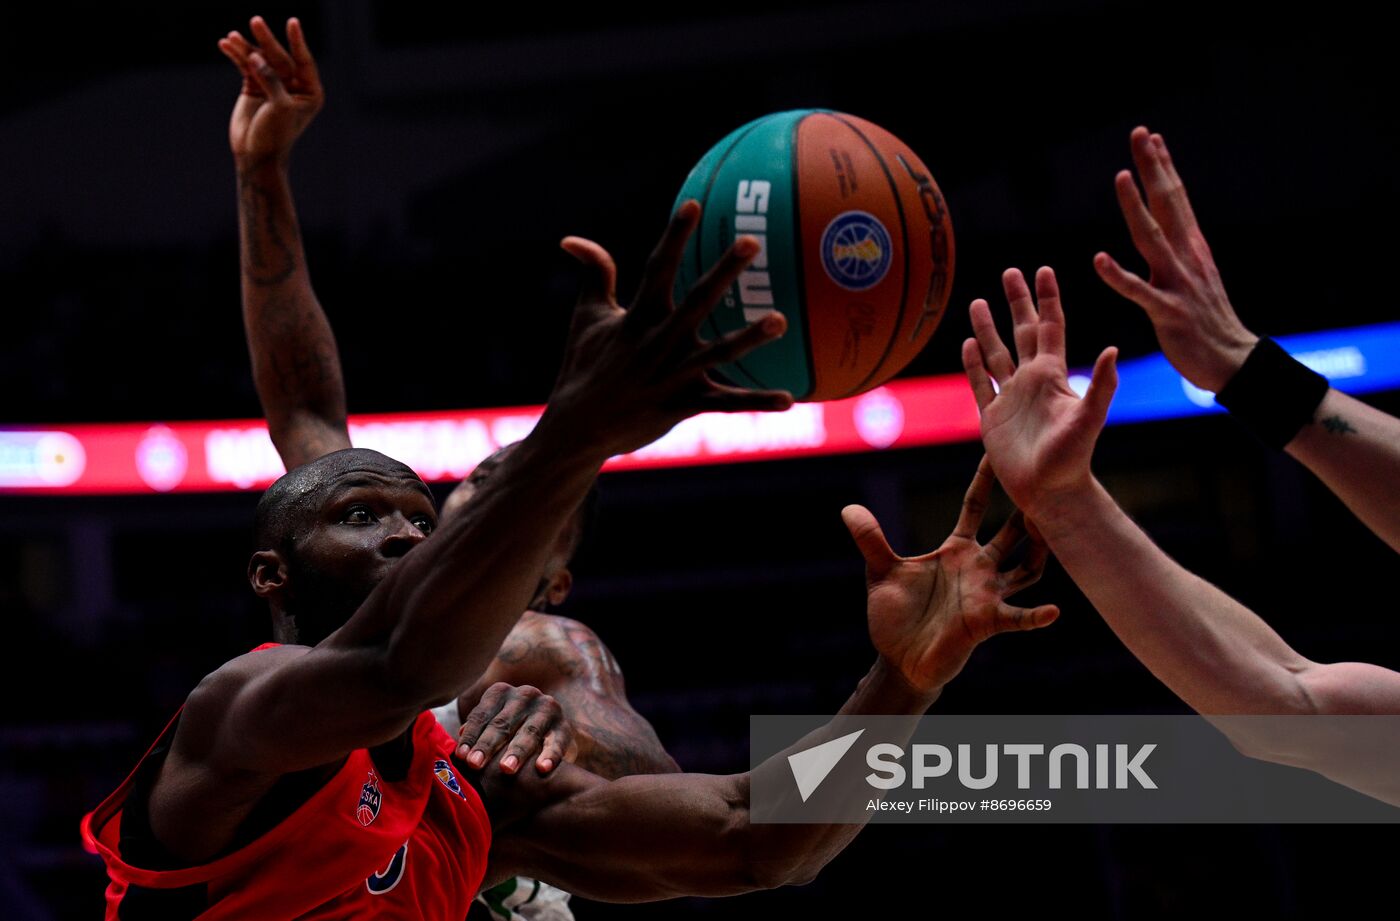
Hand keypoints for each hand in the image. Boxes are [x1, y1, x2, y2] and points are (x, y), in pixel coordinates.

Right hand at [217, 16, 323, 167]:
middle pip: (279, 57)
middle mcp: (293, 86)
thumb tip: (255, 56)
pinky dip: (235, 55)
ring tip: (233, 36)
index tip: (292, 22)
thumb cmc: (275, 136)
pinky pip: (245, 66)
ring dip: (246, 47)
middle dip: (266, 40)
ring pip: (260, 59)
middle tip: (255, 21)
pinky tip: (226, 44)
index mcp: (310, 92)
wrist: (256, 155)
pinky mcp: (254, 87)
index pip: (304, 61)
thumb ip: (271, 80)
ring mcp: (272, 85)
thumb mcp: (279, 107)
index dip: (297, 41)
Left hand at [455, 682, 578, 774]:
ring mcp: (547, 708)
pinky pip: (558, 741)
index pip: (482, 714)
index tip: (461, 757)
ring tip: (506, 769)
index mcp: (501, 692)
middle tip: (475, 764)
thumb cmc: (505, 734)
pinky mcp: (564, 726)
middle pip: (503, 722)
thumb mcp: (489, 726)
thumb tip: (459, 752)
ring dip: (517, 750)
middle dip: (488, 745)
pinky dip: (551, 755)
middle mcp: (525, 695)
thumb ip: (475, 734)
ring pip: (530, 730)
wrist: (544, 733)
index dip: (471, 736)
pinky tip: (542, 769)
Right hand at [537, 201, 792, 457]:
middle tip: (751, 241)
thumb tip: (570, 238)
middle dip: (723, 271)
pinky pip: (726, 404)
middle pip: (696, 301)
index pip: (657, 269)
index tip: (693, 204)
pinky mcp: (683, 406)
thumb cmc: (583, 366)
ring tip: (781, 319)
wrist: (577, 428)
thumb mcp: (586, 317)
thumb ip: (594, 274)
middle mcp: (658, 343)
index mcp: (637, 317)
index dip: (674, 237)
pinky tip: (790, 399)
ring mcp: (673, 376)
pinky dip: (757, 402)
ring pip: (718, 353)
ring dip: (750, 337)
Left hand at [843, 456, 1058, 694]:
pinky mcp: (987, 623)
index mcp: (955, 550)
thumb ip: (872, 540)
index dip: (986, 481)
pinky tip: (1054, 611)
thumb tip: (848, 508)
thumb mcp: (881, 572)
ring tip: (1051, 531)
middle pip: (1011, 533)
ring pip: (1026, 568)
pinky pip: (1018, 617)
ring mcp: (987, 594)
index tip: (997, 451)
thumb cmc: (895, 616)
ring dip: (1039, 551)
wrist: (898, 660)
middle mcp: (978, 568)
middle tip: (1044, 482)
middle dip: (1025, 509)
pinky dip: (1036, 616)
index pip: (975, 507)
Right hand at [961, 267, 1117, 516]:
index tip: (1043, 270)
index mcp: (1053, 375)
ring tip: (979, 301)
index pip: (1050, 327)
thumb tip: (1112, 350)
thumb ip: (1100, 384)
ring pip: (996, 353)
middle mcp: (1031, 380)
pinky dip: (973, 364)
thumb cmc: (1074, 457)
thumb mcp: (1090, 418)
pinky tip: (967, 344)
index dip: (1047, 299)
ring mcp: (1011, 397)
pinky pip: (980, 384)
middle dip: (1017, 302)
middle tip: (1010, 272)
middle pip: (1022, 331)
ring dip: (988, 328)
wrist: (1050, 491)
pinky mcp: (991, 417)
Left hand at [1093, 127, 1256, 391]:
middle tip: (1141, 134)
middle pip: (1167, 204)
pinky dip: (1119, 276)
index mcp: (1191, 249)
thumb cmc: (1207, 322)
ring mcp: (1178, 283)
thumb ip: (1180, 251)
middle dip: (1154, 168)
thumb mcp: (1195, 277)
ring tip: (1121, 176)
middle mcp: (1187, 258)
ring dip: (1136, 206)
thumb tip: (1171, 226)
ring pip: (1152, 237)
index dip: (1162, 167)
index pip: (1175, 199)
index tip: (1150, 136)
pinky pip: (1140, 292)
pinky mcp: (1168, 312)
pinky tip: (1099, 260)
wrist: (1232, 361)